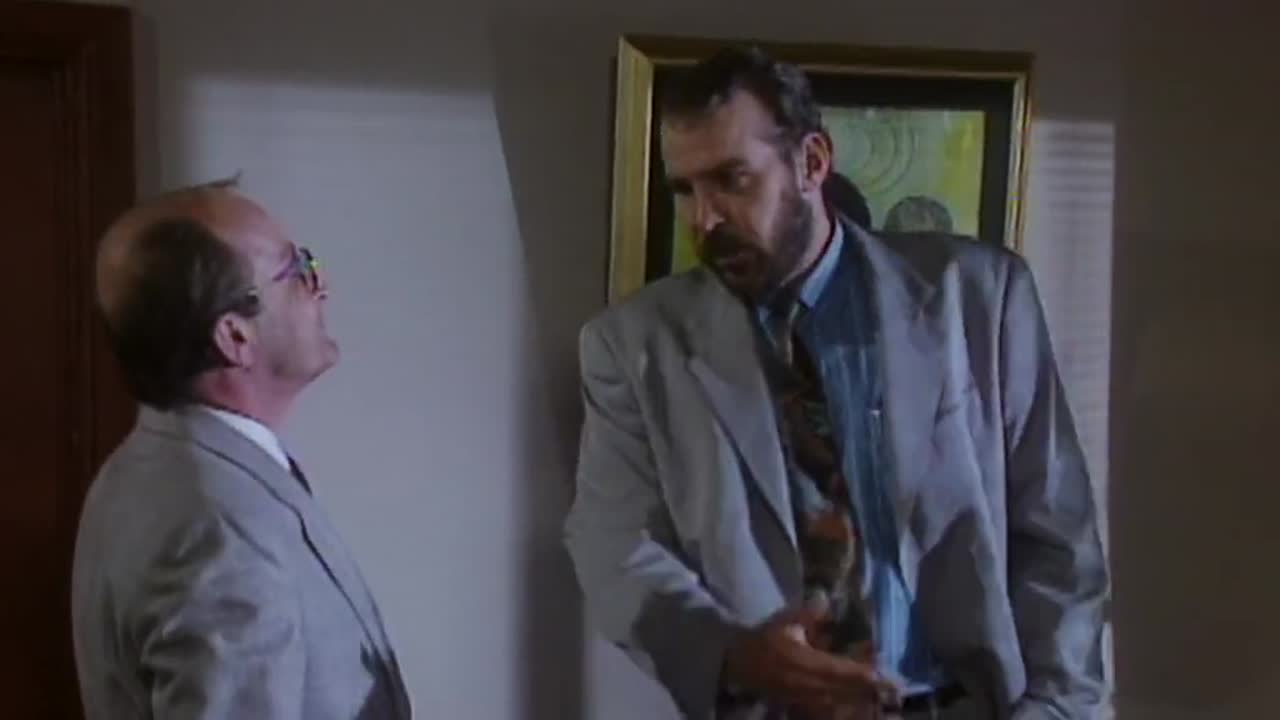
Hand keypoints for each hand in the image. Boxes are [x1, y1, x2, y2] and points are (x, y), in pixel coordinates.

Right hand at [722, 605, 898, 712]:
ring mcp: (802, 698)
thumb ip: (807, 614)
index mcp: (802, 662)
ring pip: (838, 703)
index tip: (884, 676)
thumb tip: (824, 598)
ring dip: (860, 701)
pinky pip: (827, 709)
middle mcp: (805, 683)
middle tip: (895, 690)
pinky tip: (858, 705)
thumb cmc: (762, 640)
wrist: (736, 664)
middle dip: (869, 690)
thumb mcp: (783, 623)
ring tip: (882, 698)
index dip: (862, 674)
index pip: (838, 670)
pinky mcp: (799, 704)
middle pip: (843, 690)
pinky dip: (844, 707)